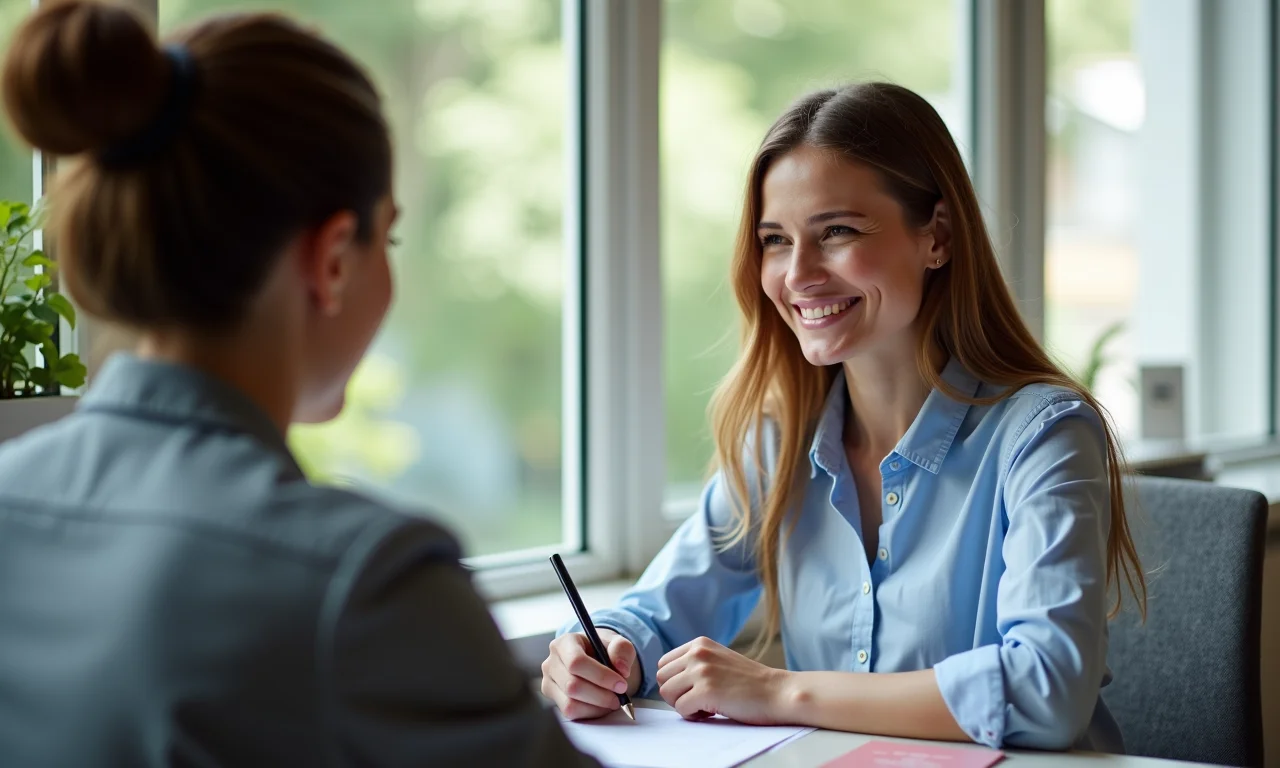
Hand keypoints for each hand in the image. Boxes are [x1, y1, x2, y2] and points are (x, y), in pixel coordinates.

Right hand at [541, 629, 639, 720]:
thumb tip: (621, 669)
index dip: (600, 676)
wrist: (597, 661)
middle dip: (601, 695)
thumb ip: (622, 650)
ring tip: (612, 701)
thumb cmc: (605, 651)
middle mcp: (551, 661)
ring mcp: (548, 681)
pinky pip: (570, 712)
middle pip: (572, 685)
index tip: (621, 684)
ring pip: (570, 702)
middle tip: (620, 696)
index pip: (576, 662)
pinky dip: (590, 712)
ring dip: (596, 706)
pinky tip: (601, 705)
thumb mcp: (618, 644)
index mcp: (565, 643)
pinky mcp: (552, 698)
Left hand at [656, 637, 791, 724]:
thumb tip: (667, 680)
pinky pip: (681, 709)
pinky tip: (713, 712)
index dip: (675, 682)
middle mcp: (697, 653)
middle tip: (698, 700)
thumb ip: (696, 662)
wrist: (779, 692)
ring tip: (706, 706)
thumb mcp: (719, 659)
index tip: (694, 689)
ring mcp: (701, 671)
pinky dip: (694, 716)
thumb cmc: (750, 682)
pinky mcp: (706, 691)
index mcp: (699, 643)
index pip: (664, 664)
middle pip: (661, 679)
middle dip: (676, 694)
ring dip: (684, 705)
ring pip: (667, 694)